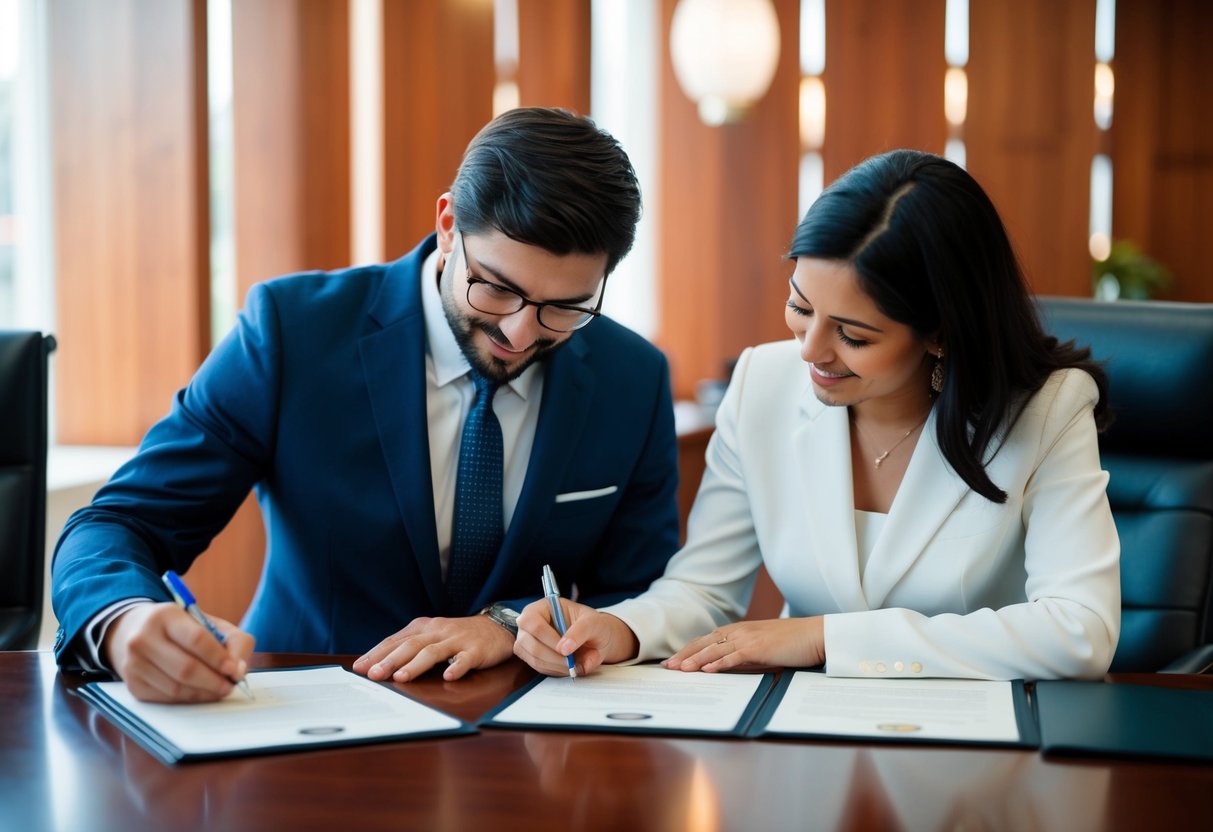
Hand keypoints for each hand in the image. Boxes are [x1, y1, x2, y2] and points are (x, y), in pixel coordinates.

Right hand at [103, 602, 253, 702]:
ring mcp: (134, 663)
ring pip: (176, 688)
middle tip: (230, 686)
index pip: (196, 639)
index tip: (234, 670)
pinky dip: (188, 698)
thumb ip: (234, 642)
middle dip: (214, 681)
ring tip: (219, 690)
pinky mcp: (132, 685)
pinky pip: (166, 698)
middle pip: (185, 668)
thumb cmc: (181, 628)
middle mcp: (143, 638)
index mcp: (166, 616)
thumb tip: (239, 671)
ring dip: (204, 693)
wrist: (134, 631)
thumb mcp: (209, 623)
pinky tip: (200, 692)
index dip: (218, 658)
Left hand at [353, 615, 514, 682]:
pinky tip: (448, 676)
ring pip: (433, 652)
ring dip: (415, 665)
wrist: (496, 627)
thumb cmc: (458, 636)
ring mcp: (457, 640)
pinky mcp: (476, 650)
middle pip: (410, 645)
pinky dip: (456, 667)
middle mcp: (438, 631)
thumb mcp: (431, 636)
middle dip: (390, 660)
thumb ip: (409, 646)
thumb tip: (379, 664)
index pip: (396, 640)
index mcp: (424, 628)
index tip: (359, 667)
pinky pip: (465, 659)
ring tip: (400, 678)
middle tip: (373, 674)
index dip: (377, 653)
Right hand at [514, 599, 637, 676]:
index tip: (566, 651)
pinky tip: (567, 666)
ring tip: (572, 665)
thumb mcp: (593, 623)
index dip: (547, 638)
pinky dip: (553, 670)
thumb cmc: (593, 625)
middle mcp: (530, 622)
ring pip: (532, 657)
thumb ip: (580, 632)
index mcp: (543, 606)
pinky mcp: (531, 655)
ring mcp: (528, 639)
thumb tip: (564, 649)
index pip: (532, 621)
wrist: (596, 638)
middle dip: (552, 656)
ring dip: (554, 665)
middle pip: (527, 641)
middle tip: (571, 663)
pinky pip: (537, 666)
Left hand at [661, 617, 825, 672]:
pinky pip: (734, 656)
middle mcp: (740, 631)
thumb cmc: (792, 643)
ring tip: (679, 669)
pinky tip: (706, 670)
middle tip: (667, 667)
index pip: (707, 640)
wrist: (815, 635)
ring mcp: (749, 638)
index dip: (689, 649)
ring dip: (695, 660)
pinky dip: (718, 663)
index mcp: (740, 630)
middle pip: (704, 643)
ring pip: (714, 649)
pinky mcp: (759, 648)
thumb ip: (744, 654)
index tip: (674, 660)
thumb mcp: (763, 647)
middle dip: (684, 655)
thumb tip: (726, 666)